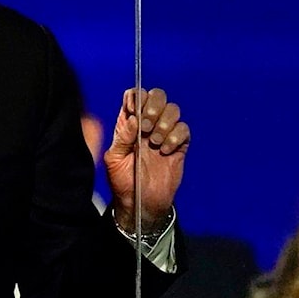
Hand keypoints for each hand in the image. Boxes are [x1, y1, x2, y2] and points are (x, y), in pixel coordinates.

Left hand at [104, 88, 188, 232]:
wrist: (141, 202)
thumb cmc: (122, 180)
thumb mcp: (114, 158)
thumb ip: (122, 137)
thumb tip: (134, 119)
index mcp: (128, 123)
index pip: (134, 95)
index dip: (137, 97)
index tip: (135, 110)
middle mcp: (147, 124)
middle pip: (157, 96)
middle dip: (154, 106)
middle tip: (146, 125)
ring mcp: (164, 133)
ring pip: (173, 110)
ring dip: (165, 123)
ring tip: (154, 142)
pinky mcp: (178, 146)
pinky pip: (184, 129)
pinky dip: (176, 137)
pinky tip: (166, 151)